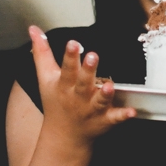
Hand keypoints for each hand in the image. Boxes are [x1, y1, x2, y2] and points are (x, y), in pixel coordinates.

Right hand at [30, 26, 134, 148]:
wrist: (64, 135)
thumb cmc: (55, 102)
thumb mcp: (45, 77)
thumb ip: (42, 52)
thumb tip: (33, 29)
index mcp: (64, 85)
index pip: (66, 69)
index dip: (70, 56)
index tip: (73, 43)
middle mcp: (78, 97)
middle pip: (83, 83)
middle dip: (87, 70)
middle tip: (92, 56)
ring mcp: (92, 110)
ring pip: (99, 101)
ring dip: (104, 94)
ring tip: (109, 85)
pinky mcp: (105, 120)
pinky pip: (115, 117)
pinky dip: (123, 115)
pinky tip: (131, 112)